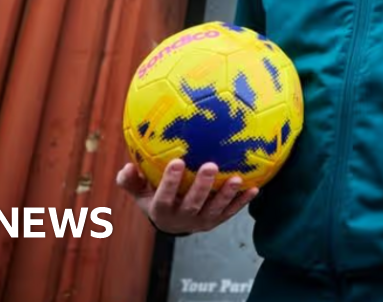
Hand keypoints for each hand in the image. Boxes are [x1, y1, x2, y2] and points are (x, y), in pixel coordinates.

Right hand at [116, 159, 258, 234]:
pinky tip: (254, 188)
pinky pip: (231, 211)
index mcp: (162, 210)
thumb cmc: (154, 197)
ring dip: (226, 195)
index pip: (164, 197)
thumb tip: (128, 167)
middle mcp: (183, 218)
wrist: (172, 222)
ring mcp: (202, 221)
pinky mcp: (217, 221)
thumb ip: (130, 180)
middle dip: (202, 186)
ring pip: (215, 210)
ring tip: (237, 178)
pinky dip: (243, 202)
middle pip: (193, 204)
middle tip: (211, 165)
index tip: (176, 160)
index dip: (169, 181)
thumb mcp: (139, 191)